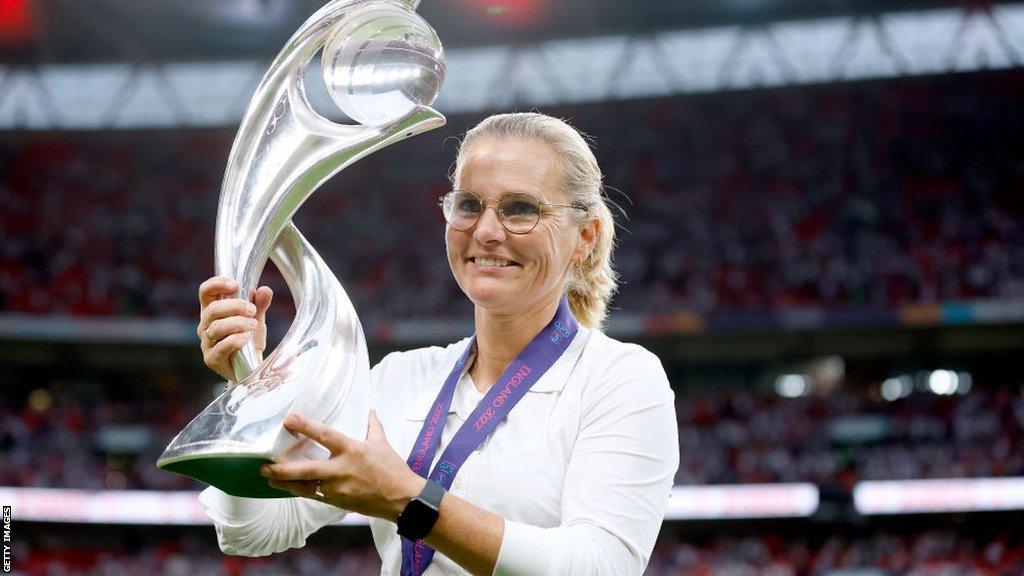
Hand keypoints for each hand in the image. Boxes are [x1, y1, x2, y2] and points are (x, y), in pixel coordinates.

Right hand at [197, 275, 272, 381]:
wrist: (251, 368)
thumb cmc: (249, 340)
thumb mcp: (256, 318)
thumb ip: (260, 304)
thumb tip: (265, 290)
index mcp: (212, 311)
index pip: (205, 292)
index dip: (216, 284)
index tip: (235, 284)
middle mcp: (205, 325)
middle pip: (212, 309)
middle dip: (234, 306)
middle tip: (252, 310)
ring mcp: (207, 343)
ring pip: (216, 327)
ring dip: (237, 323)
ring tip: (253, 324)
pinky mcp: (212, 359)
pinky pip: (221, 347)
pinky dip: (235, 340)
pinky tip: (246, 338)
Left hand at [261, 411, 426, 521]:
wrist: (401, 499)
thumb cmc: (393, 469)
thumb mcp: (383, 444)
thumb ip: (373, 426)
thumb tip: (371, 410)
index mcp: (352, 450)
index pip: (325, 435)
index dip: (306, 427)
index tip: (289, 420)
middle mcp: (341, 469)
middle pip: (306, 469)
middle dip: (283, 468)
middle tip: (264, 465)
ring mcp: (337, 489)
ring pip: (304, 487)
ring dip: (284, 483)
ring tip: (268, 478)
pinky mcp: (336, 502)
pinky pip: (313, 496)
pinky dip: (299, 491)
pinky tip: (288, 488)